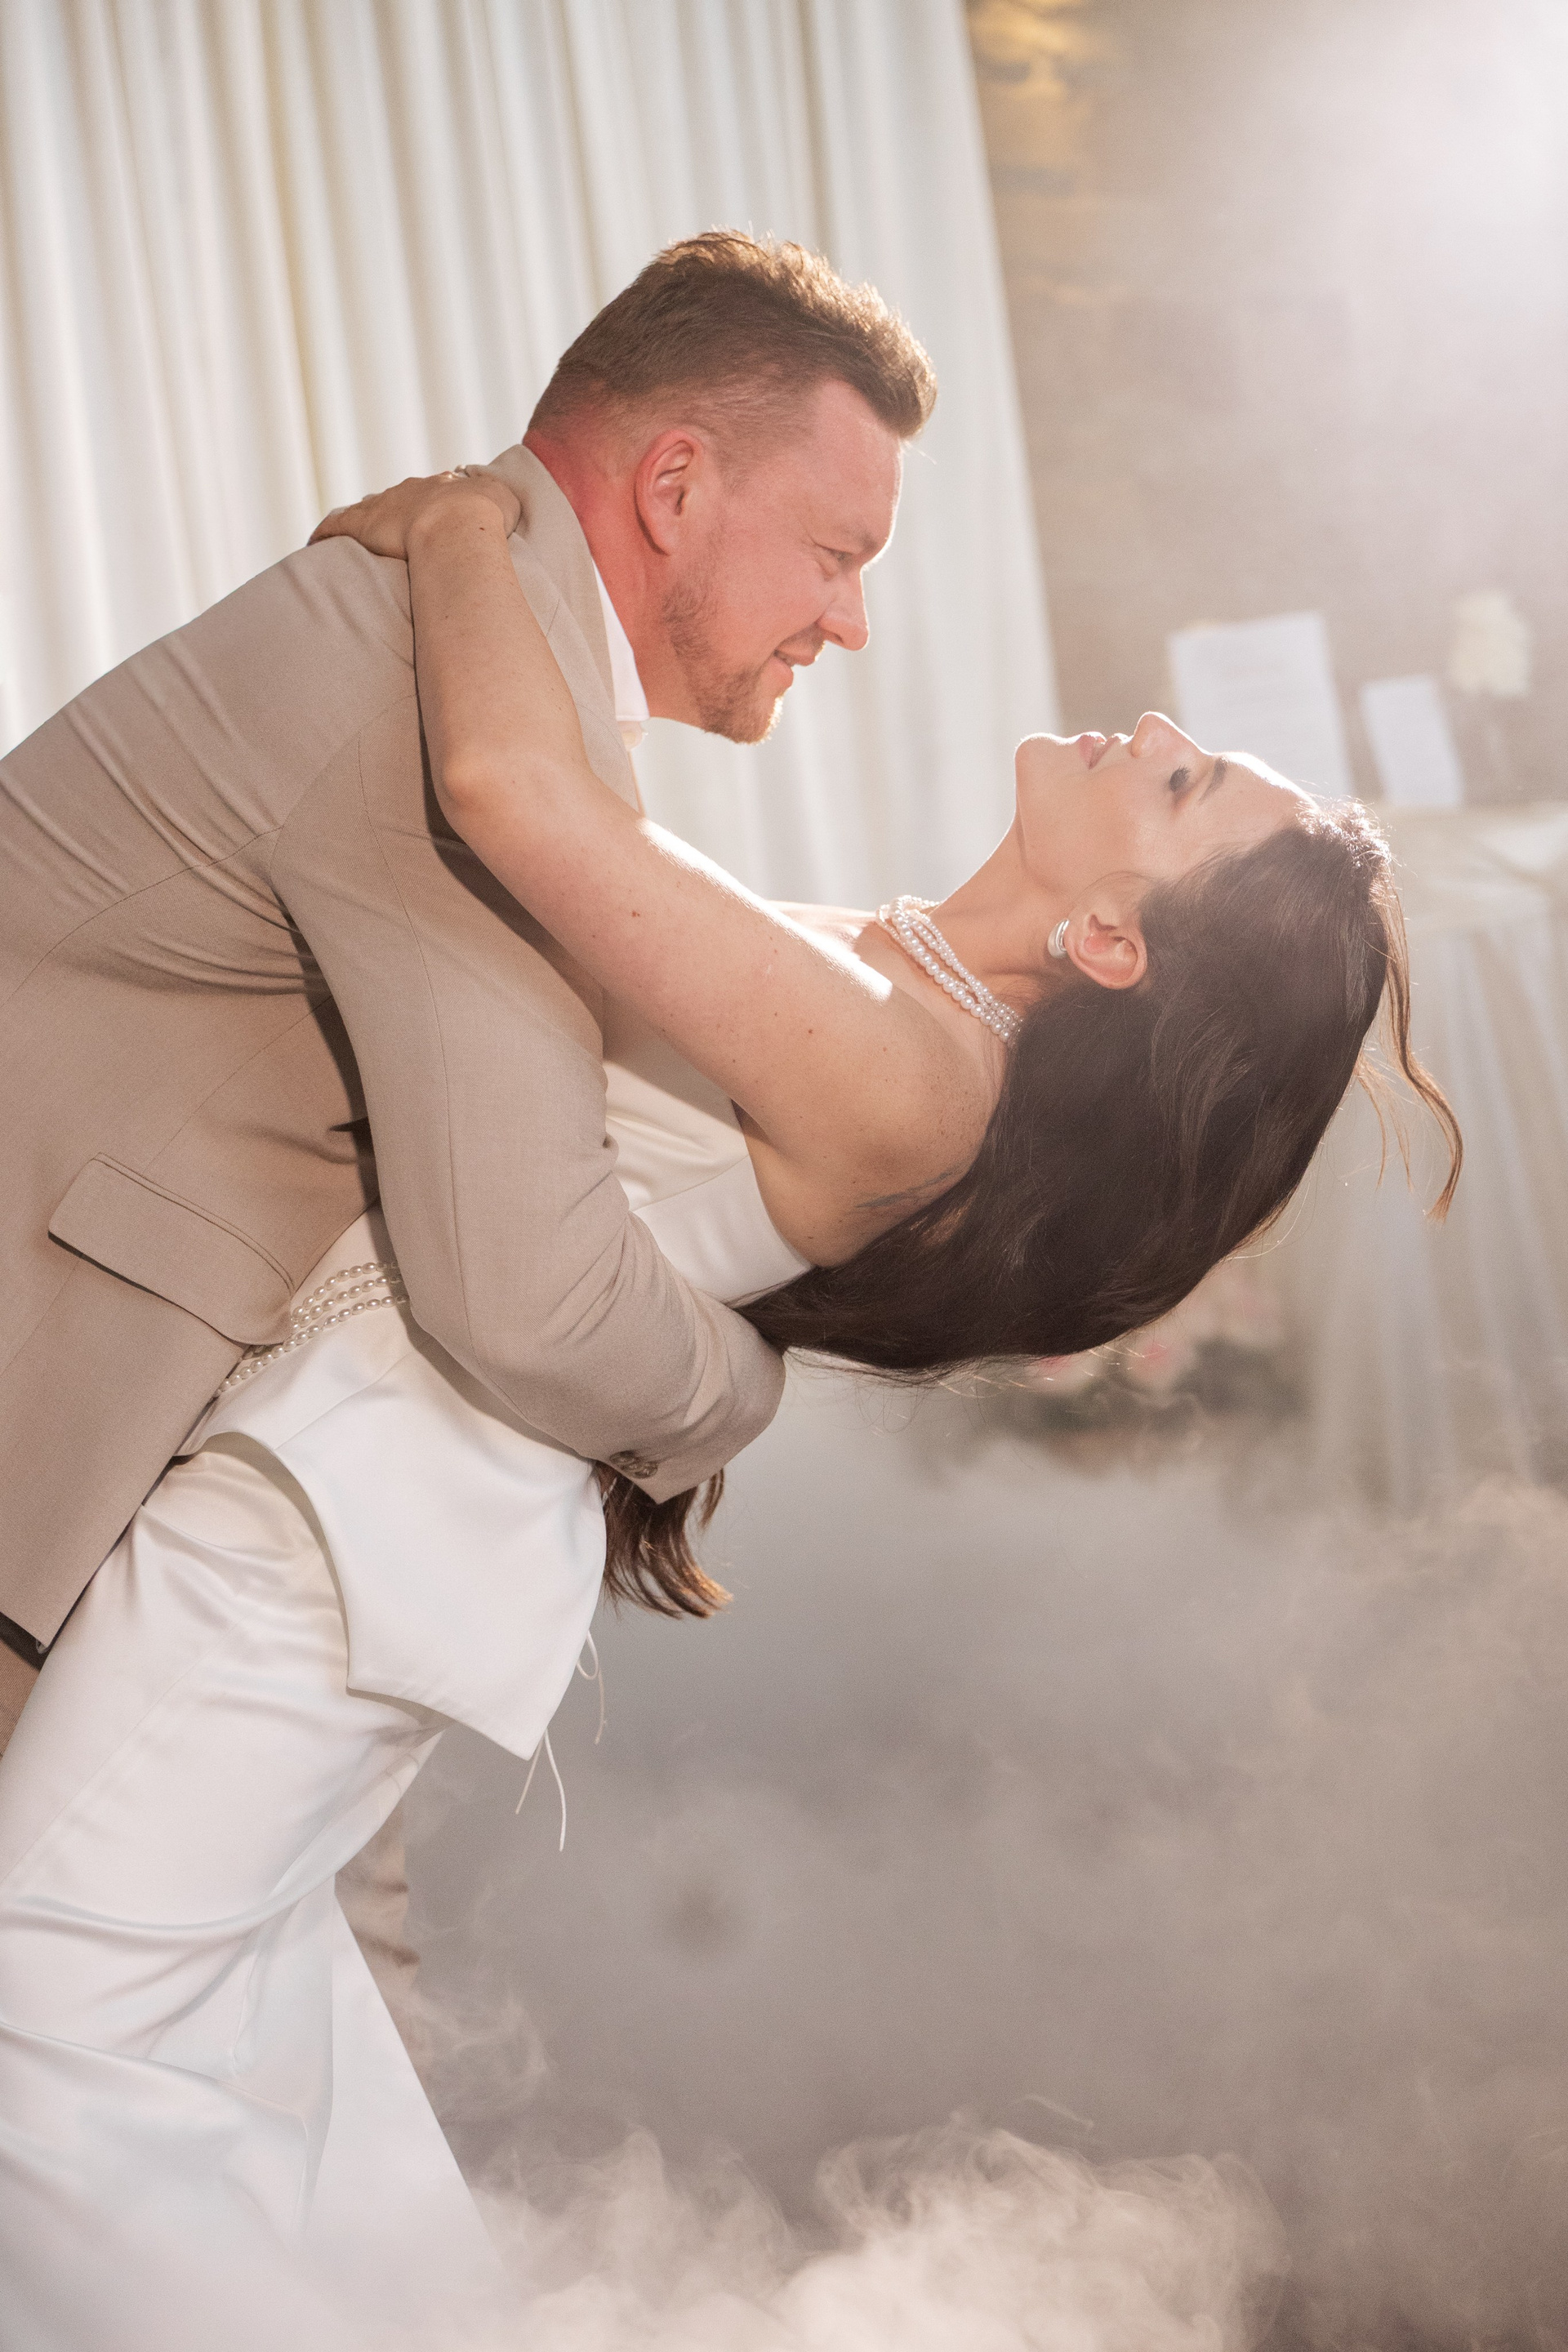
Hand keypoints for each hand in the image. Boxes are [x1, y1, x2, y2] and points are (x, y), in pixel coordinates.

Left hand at [309, 469, 521, 557]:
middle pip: (397, 498)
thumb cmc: (486, 521)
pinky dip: (326, 532)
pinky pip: (336, 525)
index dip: (430, 505)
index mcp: (443, 488)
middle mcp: (410, 492)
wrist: (458, 527)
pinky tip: (315, 543)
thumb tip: (507, 506)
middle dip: (395, 512)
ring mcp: (384, 506)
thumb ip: (502, 502)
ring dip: (360, 522)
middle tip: (393, 530)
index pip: (431, 492)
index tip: (430, 518)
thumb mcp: (505, 504)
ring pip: (365, 510)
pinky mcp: (361, 524)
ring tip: (352, 538)